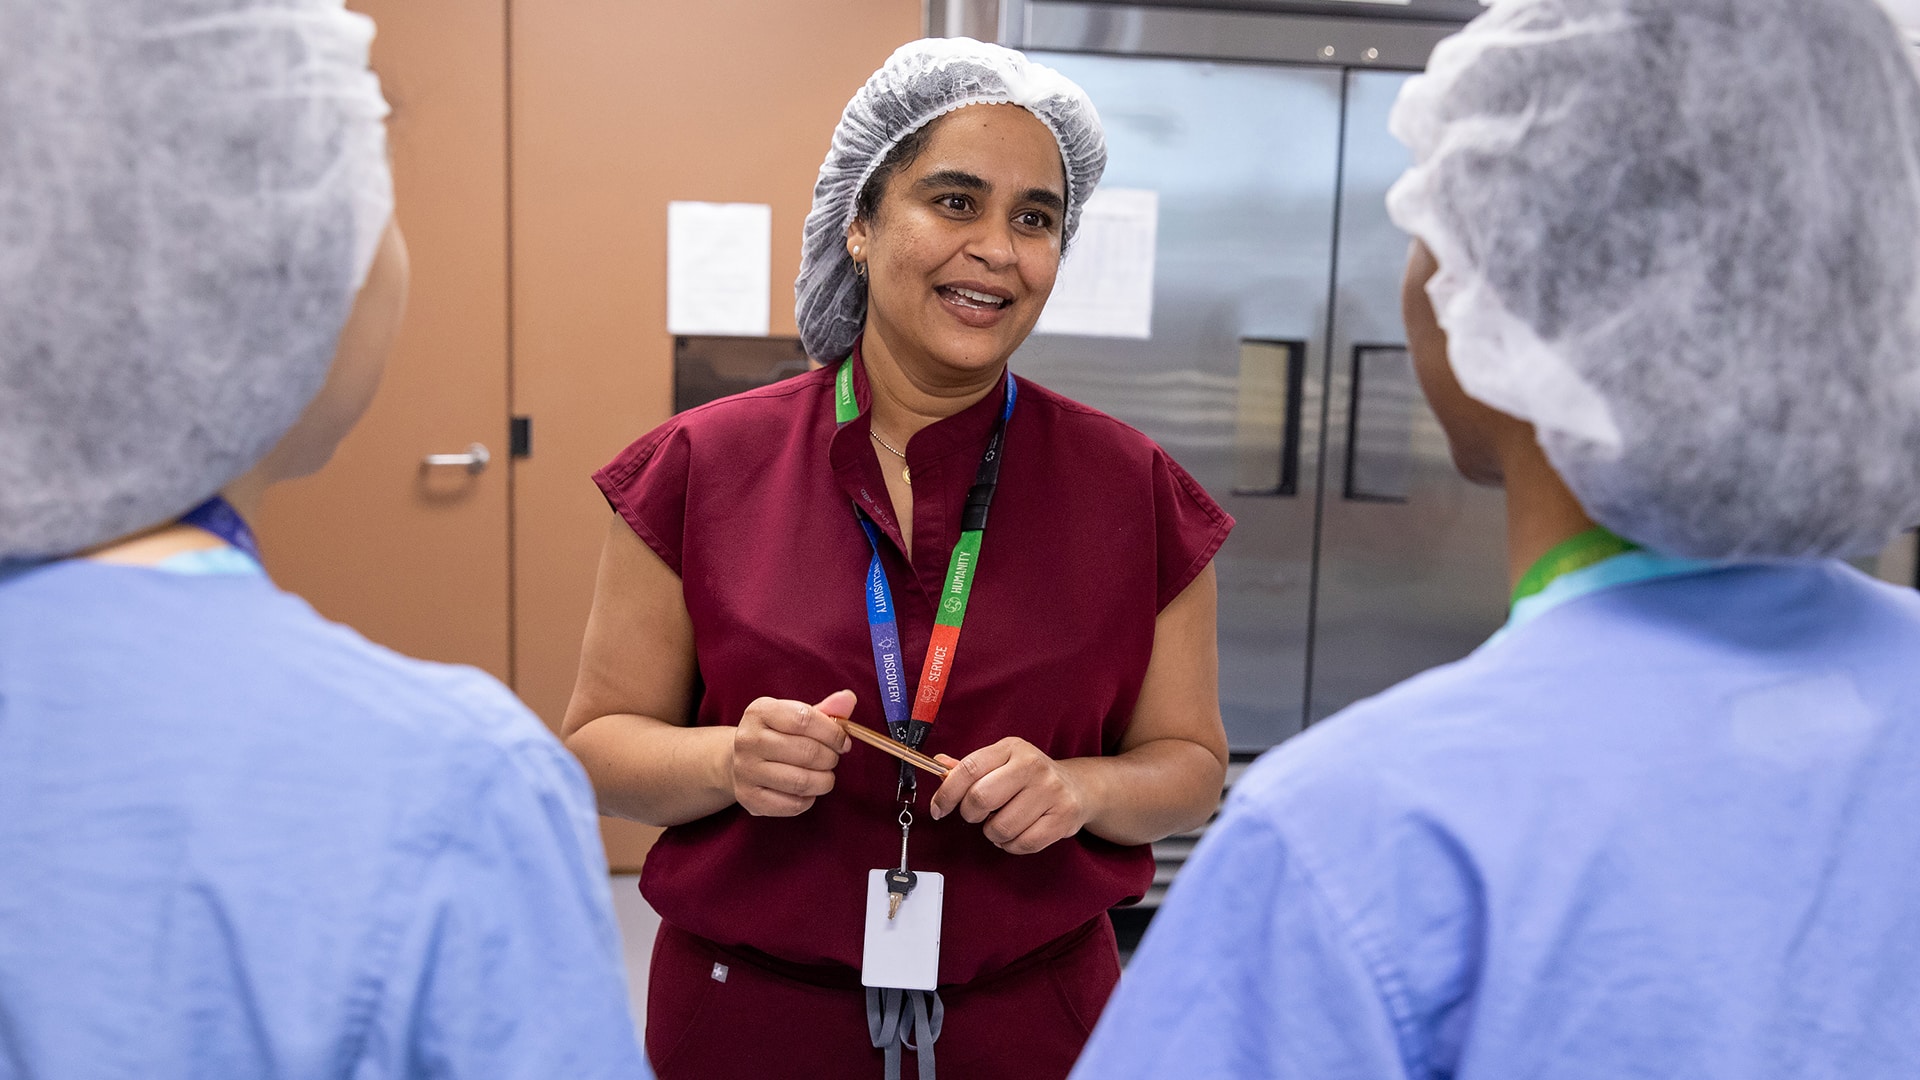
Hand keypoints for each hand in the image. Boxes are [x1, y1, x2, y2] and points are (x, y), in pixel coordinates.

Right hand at [730, 690, 854, 816]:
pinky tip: (808, 790)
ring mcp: (745, 770)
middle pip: (806, 752)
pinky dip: (809, 799)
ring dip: (824, 781)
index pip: (805, 719)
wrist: (738, 761)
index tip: (843, 742)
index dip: (833, 732)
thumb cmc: (776, 735)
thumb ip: (826, 709)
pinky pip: (793, 805)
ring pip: (800, 781)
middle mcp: (748, 739)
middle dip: (830, 758)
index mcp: (760, 711)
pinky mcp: (749, 797)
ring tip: (825, 776)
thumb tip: (848, 698)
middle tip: (833, 759)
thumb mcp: (796, 715)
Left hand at [927, 738, 1090, 854]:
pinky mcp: (1062, 818)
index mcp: (1012, 748)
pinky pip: (1022, 844)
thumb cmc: (1030, 777)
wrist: (1077, 788)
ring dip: (992, 832)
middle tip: (976, 814)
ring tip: (1001, 822)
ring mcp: (1050, 792)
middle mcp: (1032, 766)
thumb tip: (938, 763)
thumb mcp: (1001, 762)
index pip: (969, 769)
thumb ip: (969, 767)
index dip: (947, 793)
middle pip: (981, 798)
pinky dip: (1011, 845)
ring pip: (1000, 827)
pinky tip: (1016, 833)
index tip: (938, 809)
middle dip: (970, 814)